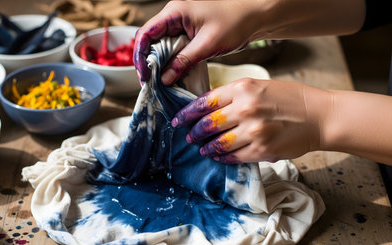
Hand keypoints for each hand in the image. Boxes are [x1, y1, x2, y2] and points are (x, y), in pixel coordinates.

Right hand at [133, 0, 263, 84]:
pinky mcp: (189, 33)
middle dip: (148, 62)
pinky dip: (172, 61)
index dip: (140, 55)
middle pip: (150, 40)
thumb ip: (183, 62)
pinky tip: (173, 75)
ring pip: (161, 45)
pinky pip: (173, 48)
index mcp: (175, 12)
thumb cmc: (235, 22)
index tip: (144, 75)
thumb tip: (164, 79)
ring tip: (160, 82)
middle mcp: (174, 16)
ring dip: (160, 63)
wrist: (256, 17)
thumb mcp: (207, 45)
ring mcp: (181, 24)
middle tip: (150, 82)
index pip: (146, 33)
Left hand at [172, 78, 328, 162]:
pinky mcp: (261, 150)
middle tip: (190, 137)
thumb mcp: (259, 86)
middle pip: (207, 124)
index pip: (204, 102)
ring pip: (217, 143)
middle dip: (195, 133)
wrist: (319, 116)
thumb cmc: (289, 98)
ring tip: (202, 149)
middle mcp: (245, 108)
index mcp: (242, 88)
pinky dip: (222, 157)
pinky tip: (218, 156)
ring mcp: (253, 131)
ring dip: (206, 148)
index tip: (178, 120)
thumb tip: (207, 109)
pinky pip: (232, 156)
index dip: (187, 113)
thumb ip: (233, 95)